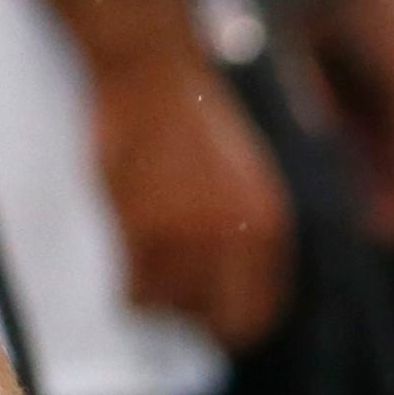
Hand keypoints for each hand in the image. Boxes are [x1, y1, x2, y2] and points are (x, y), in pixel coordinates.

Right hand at [91, 52, 292, 350]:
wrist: (151, 71)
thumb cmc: (188, 119)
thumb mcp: (242, 177)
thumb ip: (241, 233)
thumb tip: (225, 286)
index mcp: (267, 224)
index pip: (259, 310)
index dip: (229, 322)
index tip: (207, 320)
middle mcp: (235, 237)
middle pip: (215, 320)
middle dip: (189, 314)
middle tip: (169, 296)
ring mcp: (188, 235)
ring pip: (169, 307)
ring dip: (154, 297)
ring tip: (143, 265)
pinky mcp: (142, 228)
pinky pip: (133, 291)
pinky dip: (127, 287)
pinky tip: (126, 258)